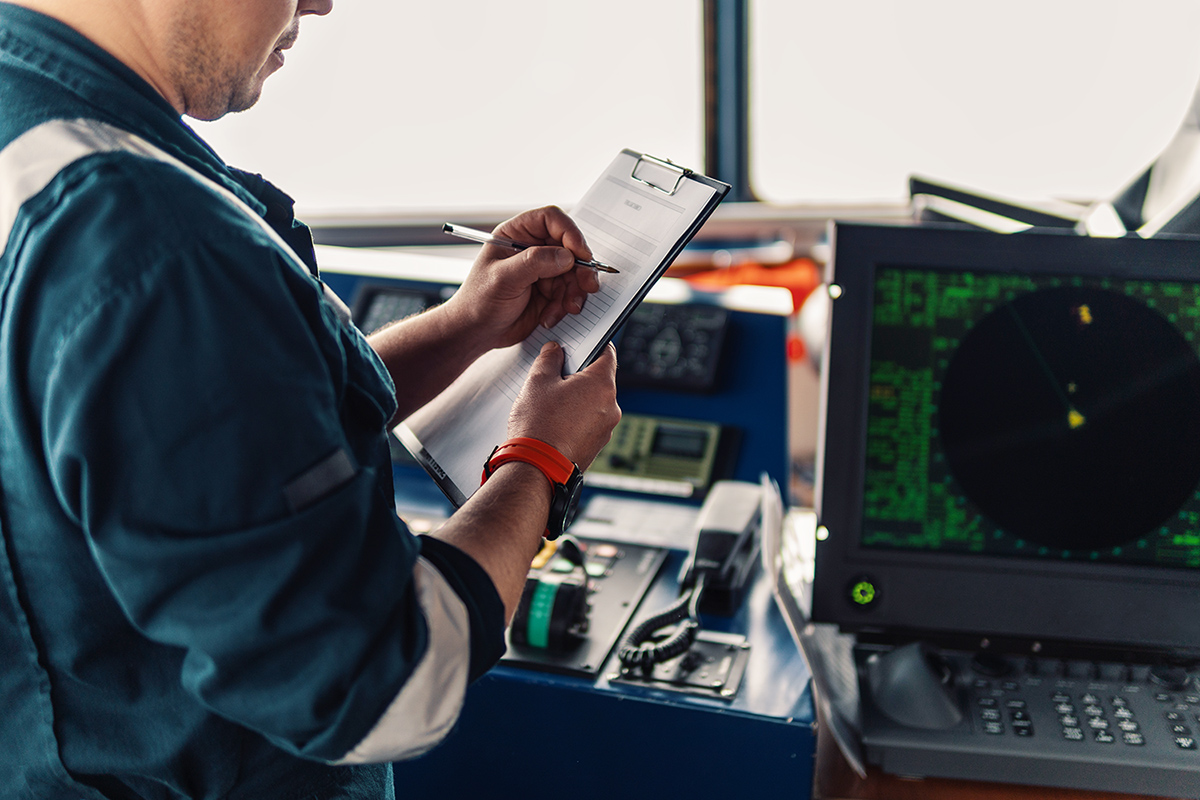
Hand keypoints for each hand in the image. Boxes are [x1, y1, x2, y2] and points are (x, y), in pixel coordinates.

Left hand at [443, 206, 601, 351]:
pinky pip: (571, 293)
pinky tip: (550, 316)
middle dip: (580, 268)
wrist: (477, 333)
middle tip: (587, 285)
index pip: (551, 220)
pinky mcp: (550, 291)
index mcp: (516, 235)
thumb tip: (566, 256)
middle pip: (570, 247)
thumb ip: (534, 263)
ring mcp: (543, 271)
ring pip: (575, 273)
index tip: (580, 253)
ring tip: (566, 308)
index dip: (570, 233)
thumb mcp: (503, 278)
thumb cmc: (479, 302)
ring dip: (574, 292)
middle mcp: (532, 249)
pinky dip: (566, 306)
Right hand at [507, 341, 619, 468]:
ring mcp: (606, 429)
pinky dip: (576, 419)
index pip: (607, 353)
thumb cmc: (538, 425)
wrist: (537, 469)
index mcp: (602, 385)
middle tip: (554, 378)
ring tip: (550, 405)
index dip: (593, 345)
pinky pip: (589, 423)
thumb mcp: (538, 381)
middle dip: (578, 376)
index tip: (581, 345)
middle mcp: (611, 407)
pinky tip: (554, 423)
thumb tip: (555, 351)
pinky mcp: (597, 446)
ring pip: (593, 403)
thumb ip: (550, 358)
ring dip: (576, 399)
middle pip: (598, 380)